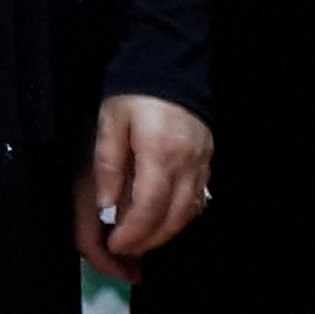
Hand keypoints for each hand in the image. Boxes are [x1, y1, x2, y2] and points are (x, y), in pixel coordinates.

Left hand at [84, 94, 209, 275]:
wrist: (171, 64)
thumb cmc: (135, 93)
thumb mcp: (111, 123)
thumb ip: (108, 165)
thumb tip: (106, 205)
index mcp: (159, 154)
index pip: (148, 209)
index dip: (131, 234)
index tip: (114, 244)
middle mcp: (186, 164)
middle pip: (172, 219)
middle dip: (147, 241)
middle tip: (125, 249)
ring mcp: (202, 164)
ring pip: (188, 214)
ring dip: (165, 233)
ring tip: (141, 240)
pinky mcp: (208, 161)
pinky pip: (197, 200)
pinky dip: (179, 216)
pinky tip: (162, 219)